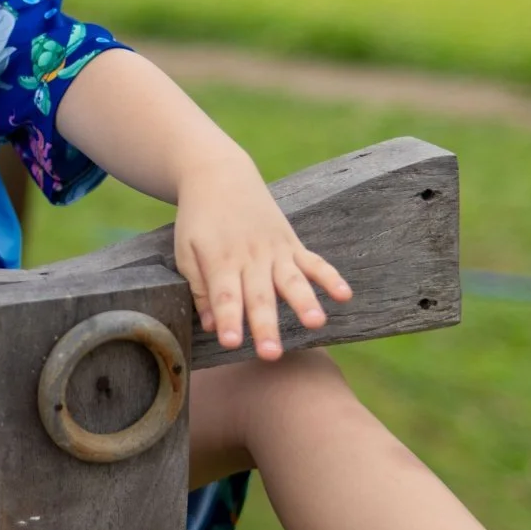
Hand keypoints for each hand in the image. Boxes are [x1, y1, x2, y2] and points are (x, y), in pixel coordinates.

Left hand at [174, 151, 351, 360]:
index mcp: (220, 261)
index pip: (225, 296)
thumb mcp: (186, 250)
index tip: (231, 343)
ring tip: (316, 323)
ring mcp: (275, 250)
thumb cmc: (199, 220)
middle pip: (260, 296)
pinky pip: (314, 262)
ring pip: (291, 280)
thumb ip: (199, 287)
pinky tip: (344, 295)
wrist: (220, 175)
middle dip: (266, 325)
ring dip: (304, 302)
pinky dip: (330, 277)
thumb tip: (210, 324)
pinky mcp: (291, 243)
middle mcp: (251, 257)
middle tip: (272, 354)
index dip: (228, 319)